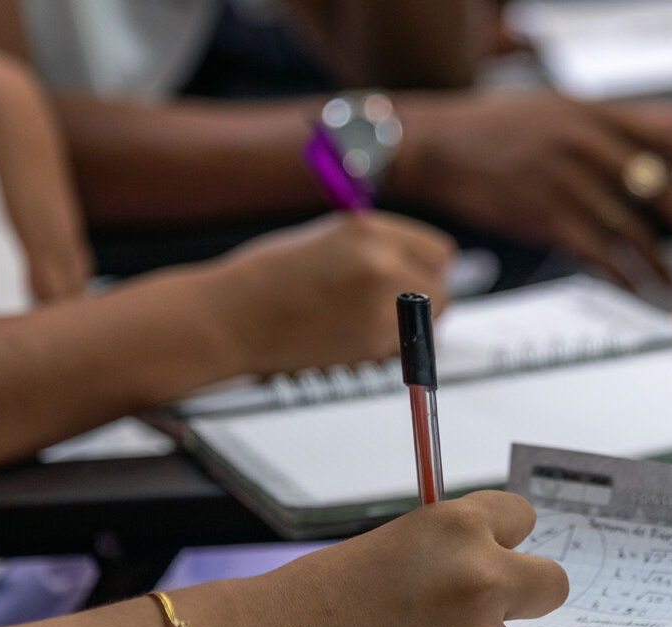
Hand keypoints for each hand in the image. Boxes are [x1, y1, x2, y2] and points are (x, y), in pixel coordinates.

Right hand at [211, 211, 453, 374]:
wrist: (229, 317)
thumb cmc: (265, 280)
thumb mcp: (328, 239)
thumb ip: (375, 249)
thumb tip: (412, 267)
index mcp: (371, 230)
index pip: (438, 253)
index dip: (425, 271)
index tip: (413, 282)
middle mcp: (383, 262)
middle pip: (442, 291)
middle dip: (424, 304)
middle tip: (393, 312)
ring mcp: (381, 304)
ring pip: (427, 326)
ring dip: (408, 330)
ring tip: (360, 325)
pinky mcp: (371, 342)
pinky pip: (402, 350)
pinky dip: (385, 351)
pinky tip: (346, 338)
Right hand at [242, 491, 568, 626]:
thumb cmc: (322, 592)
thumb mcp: (396, 543)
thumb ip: (449, 549)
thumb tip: (484, 559)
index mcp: (457, 524)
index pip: (522, 516)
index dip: (504, 538)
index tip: (493, 549)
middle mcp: (480, 573)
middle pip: (552, 581)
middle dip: (528, 591)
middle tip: (492, 602)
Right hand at [390, 92, 671, 288]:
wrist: (436, 144)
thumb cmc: (496, 129)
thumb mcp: (565, 108)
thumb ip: (626, 119)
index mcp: (596, 115)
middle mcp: (586, 145)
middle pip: (662, 190)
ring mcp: (565, 182)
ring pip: (631, 228)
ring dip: (660, 262)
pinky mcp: (543, 216)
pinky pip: (596, 251)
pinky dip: (621, 272)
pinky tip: (635, 285)